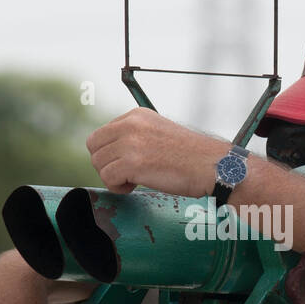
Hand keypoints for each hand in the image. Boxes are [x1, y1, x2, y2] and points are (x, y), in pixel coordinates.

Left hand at [86, 107, 226, 195]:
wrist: (211, 166)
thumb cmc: (189, 156)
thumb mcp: (158, 133)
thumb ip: (134, 136)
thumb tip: (110, 152)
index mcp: (136, 116)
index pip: (101, 134)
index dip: (109, 154)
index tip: (127, 163)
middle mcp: (130, 125)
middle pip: (94, 148)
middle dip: (106, 164)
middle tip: (125, 174)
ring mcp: (131, 143)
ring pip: (98, 164)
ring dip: (112, 177)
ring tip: (133, 181)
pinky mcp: (133, 163)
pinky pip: (107, 178)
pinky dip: (117, 187)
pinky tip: (134, 186)